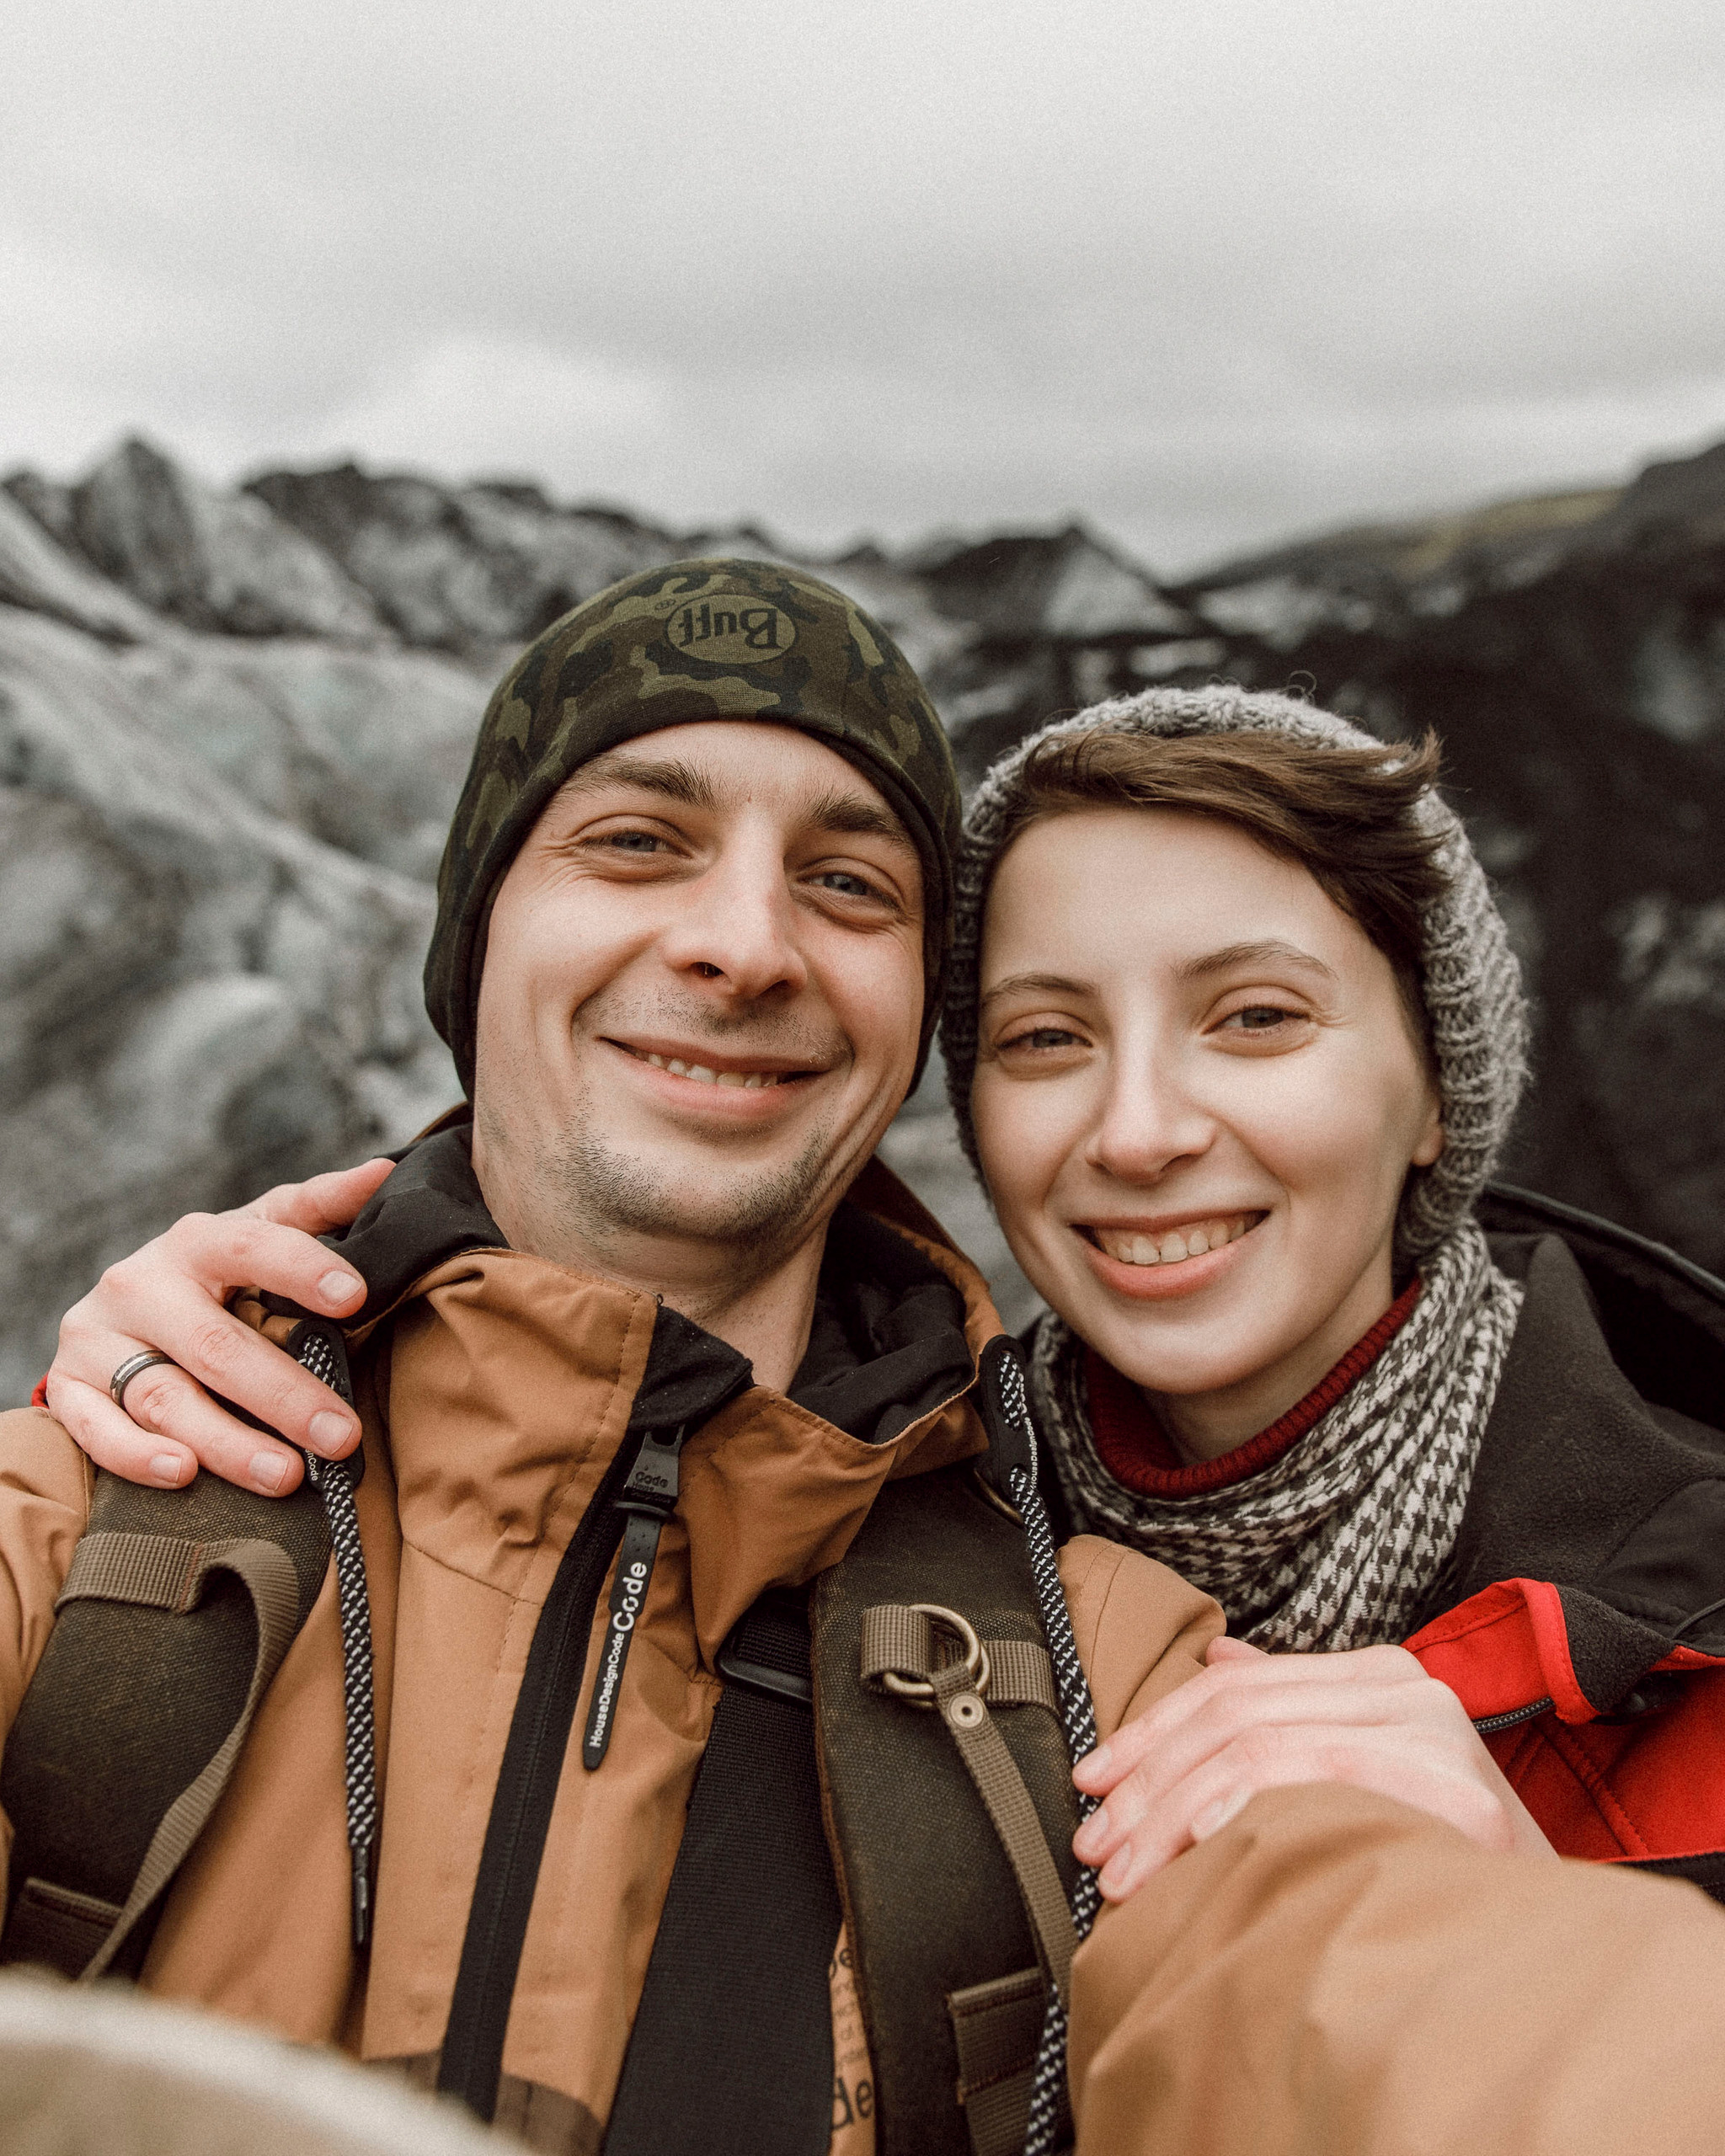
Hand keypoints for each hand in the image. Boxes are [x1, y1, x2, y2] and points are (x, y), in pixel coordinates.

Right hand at [43, 1159, 394, 1496]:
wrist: (127, 1307)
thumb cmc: (217, 1273)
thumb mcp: (262, 1233)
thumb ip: (320, 1208)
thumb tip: (384, 1173)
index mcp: (197, 1241)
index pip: (253, 1246)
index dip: (302, 1268)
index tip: (356, 1295)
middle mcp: (140, 1284)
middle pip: (215, 1344)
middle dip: (283, 1394)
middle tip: (341, 1435)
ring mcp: (99, 1339)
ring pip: (163, 1398)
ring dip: (226, 1442)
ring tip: (286, 1476)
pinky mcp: (70, 1387)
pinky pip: (96, 1432)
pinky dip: (138, 1456)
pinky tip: (184, 1474)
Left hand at [1072, 1635, 1554, 1898]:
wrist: (1543, 1930)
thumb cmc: (1439, 1857)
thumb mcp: (1364, 1768)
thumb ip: (1293, 1709)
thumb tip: (1216, 1659)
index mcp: (1376, 1675)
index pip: (1230, 1689)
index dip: (1149, 1734)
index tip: (1092, 1783)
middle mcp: (1405, 1688)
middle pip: (1234, 1717)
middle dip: (1149, 1782)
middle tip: (1097, 1843)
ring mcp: (1430, 1734)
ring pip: (1258, 1747)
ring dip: (1175, 1813)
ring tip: (1130, 1872)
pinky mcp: (1453, 1792)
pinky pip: (1317, 1778)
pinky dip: (1245, 1811)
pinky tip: (1203, 1849)